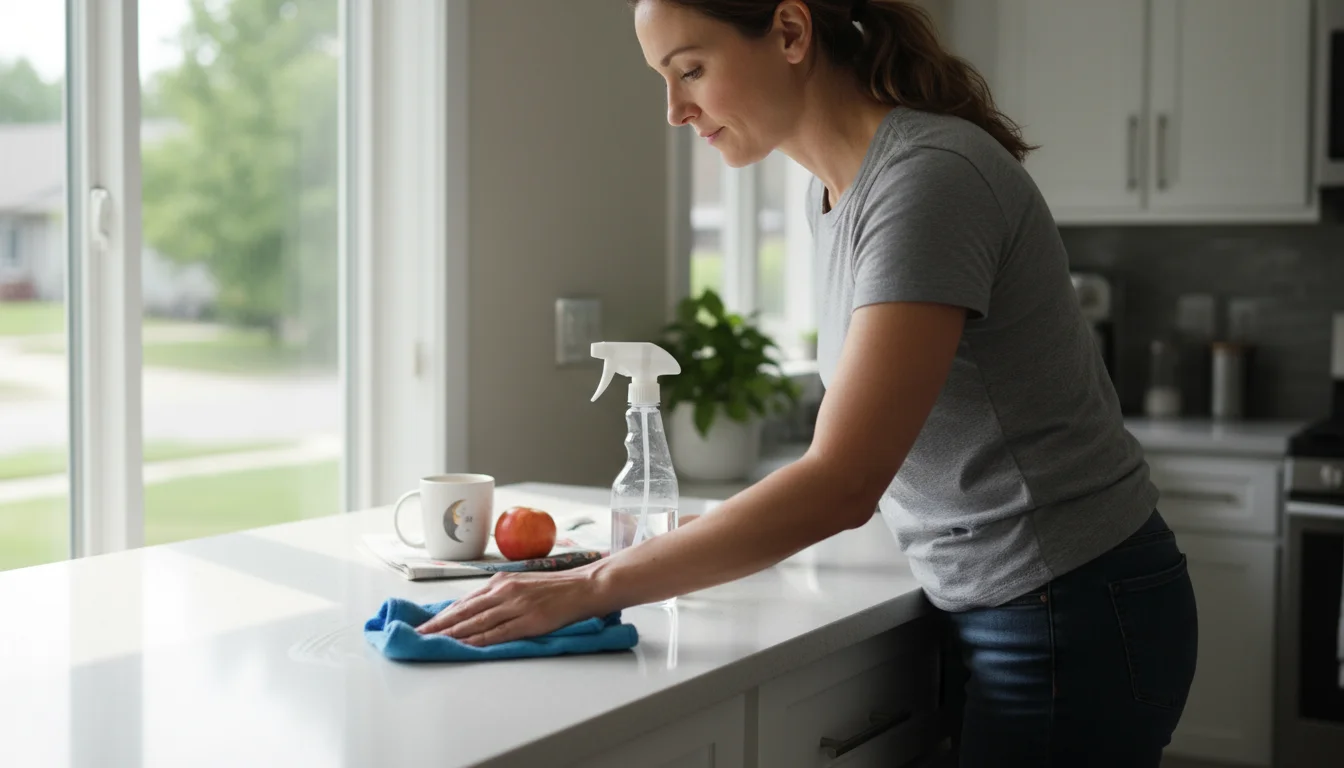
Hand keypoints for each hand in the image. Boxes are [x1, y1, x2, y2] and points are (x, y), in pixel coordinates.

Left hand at [415, 566, 607, 645]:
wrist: (583, 587)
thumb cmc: (555, 587)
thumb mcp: (522, 583)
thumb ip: (500, 594)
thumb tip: (476, 608)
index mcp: (501, 581)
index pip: (465, 601)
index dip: (443, 614)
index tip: (425, 624)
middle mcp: (504, 591)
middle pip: (464, 612)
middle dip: (439, 624)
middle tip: (419, 634)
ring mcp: (515, 606)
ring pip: (476, 623)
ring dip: (452, 634)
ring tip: (433, 642)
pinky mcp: (527, 621)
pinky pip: (497, 634)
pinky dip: (478, 641)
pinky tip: (464, 646)